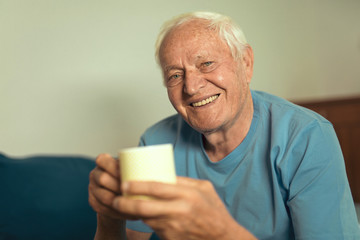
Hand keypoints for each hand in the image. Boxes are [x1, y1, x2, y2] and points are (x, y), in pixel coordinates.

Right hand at [88, 153, 137, 219]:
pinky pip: (105, 209)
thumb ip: (137, 167)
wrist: (119, 194)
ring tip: (137, 205)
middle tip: (135, 192)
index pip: (102, 160)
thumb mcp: (131, 169)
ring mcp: (92, 189)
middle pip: (103, 179)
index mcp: (103, 161)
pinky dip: (121, 213)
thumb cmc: (129, 178)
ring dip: (121, 202)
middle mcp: (95, 174)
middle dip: (120, 186)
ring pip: (105, 197)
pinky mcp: (93, 203)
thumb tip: (154, 168)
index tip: (127, 173)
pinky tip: (133, 214)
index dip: (114, 167)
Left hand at [112, 177, 256, 239]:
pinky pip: (153, 227)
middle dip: (125, 203)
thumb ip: (184, 181)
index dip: (137, 186)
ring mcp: (174, 227)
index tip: (124, 183)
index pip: (156, 189)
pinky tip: (141, 216)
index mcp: (187, 196)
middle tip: (115, 198)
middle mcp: (179, 211)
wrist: (222, 238)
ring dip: (132, 213)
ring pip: (145, 219)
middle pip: (144, 208)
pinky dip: (145, 221)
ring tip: (123, 204)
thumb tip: (165, 175)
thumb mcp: (203, 188)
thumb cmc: (213, 211)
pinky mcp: (171, 238)